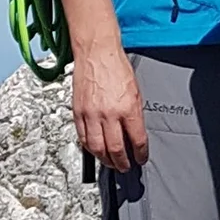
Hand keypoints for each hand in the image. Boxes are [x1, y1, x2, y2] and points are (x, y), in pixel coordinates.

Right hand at [72, 41, 148, 172]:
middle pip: (116, 149)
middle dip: (122, 163)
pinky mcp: (78, 112)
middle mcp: (109, 114)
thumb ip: (135, 115)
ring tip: (111, 163)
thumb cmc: (117, 68)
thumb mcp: (136, 92)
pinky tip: (95, 150)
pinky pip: (83, 137)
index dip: (140, 154)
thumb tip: (135, 134)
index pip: (137, 140)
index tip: (141, 158)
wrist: (97, 53)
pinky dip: (89, 148)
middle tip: (125, 166)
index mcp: (128, 108)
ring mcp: (92, 114)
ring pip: (97, 148)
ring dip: (105, 160)